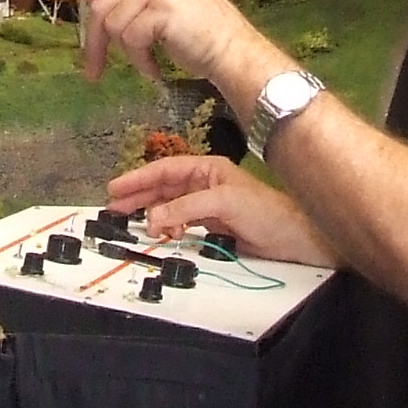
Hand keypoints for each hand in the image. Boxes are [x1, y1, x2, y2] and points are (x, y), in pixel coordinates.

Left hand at [40, 0, 269, 87]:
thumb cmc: (195, 30)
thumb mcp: (150, 6)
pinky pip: (128, 39)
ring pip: (111, 23)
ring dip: (125, 53)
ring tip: (147, 61)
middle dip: (96, 41)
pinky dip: (139, 61)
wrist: (232, 50)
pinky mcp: (161, 7)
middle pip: (101, 3)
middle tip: (95, 69)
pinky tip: (155, 68)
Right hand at [108, 154, 328, 263]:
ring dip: (152, 215)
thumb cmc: (267, 212)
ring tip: (134, 225)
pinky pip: (182, 223)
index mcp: (208, 169)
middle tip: (114, 209)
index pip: (166, 169)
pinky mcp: (213, 226)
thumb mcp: (224, 203)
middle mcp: (205, 184)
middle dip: (139, 197)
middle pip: (164, 188)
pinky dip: (169, 228)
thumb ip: (186, 208)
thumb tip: (152, 217)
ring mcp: (208, 205)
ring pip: (170, 207)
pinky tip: (164, 234)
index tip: (115, 188)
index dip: (139, 178)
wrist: (293, 239)